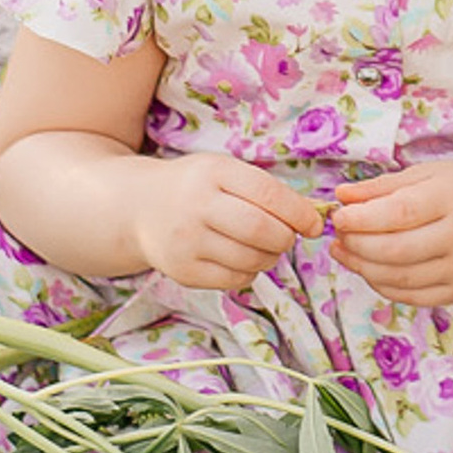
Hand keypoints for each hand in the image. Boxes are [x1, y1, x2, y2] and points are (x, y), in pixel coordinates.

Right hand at [134, 154, 323, 293]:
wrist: (137, 207)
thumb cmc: (195, 187)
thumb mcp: (224, 171)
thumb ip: (264, 190)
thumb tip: (312, 218)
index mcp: (214, 173)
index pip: (269, 195)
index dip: (300, 213)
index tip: (314, 224)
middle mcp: (197, 206)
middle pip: (261, 230)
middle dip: (286, 238)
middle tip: (289, 237)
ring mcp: (187, 241)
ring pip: (250, 259)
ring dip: (270, 257)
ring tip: (265, 247)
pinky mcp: (182, 271)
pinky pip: (234, 280)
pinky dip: (250, 273)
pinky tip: (243, 259)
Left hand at [329, 161, 452, 308]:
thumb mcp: (424, 175)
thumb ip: (381, 187)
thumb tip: (341, 196)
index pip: (401, 213)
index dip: (363, 219)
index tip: (338, 216)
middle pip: (397, 250)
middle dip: (358, 245)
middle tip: (339, 235)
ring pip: (399, 277)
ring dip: (362, 267)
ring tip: (344, 250)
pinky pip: (409, 295)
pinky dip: (380, 283)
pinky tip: (367, 267)